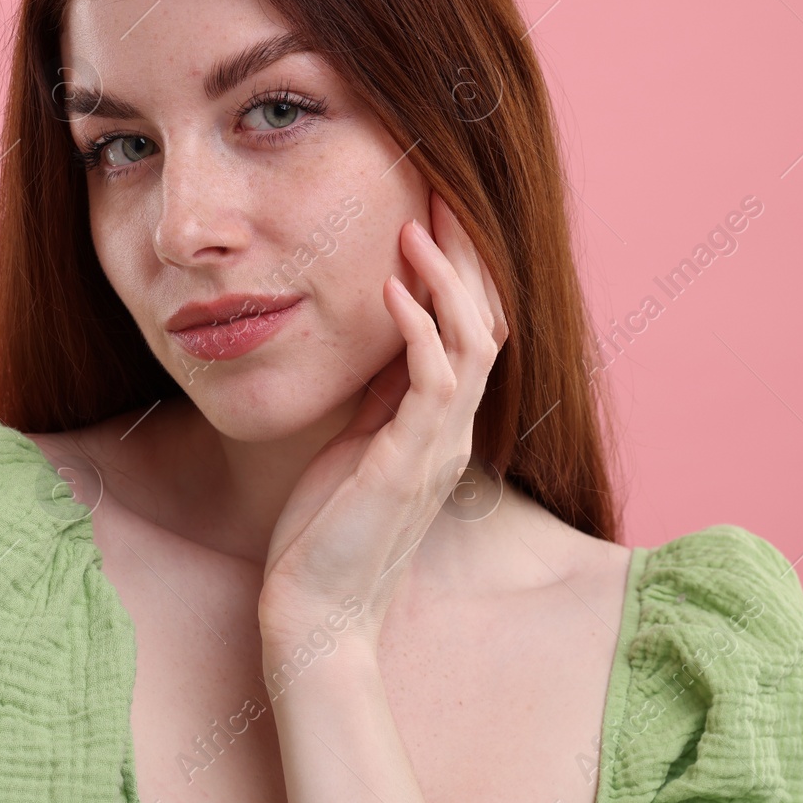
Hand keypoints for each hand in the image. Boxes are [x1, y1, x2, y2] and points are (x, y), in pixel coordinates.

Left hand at [258, 190, 507, 662]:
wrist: (317, 610)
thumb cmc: (327, 530)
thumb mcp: (355, 441)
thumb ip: (378, 394)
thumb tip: (382, 333)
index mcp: (440, 422)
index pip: (470, 327)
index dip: (459, 268)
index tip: (434, 209)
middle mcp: (452, 429)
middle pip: (485, 320)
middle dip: (466, 255)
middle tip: (443, 191)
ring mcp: (437, 445)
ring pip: (472, 341)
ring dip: (445, 279)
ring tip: (415, 225)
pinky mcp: (408, 462)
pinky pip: (431, 381)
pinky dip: (417, 329)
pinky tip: (390, 290)